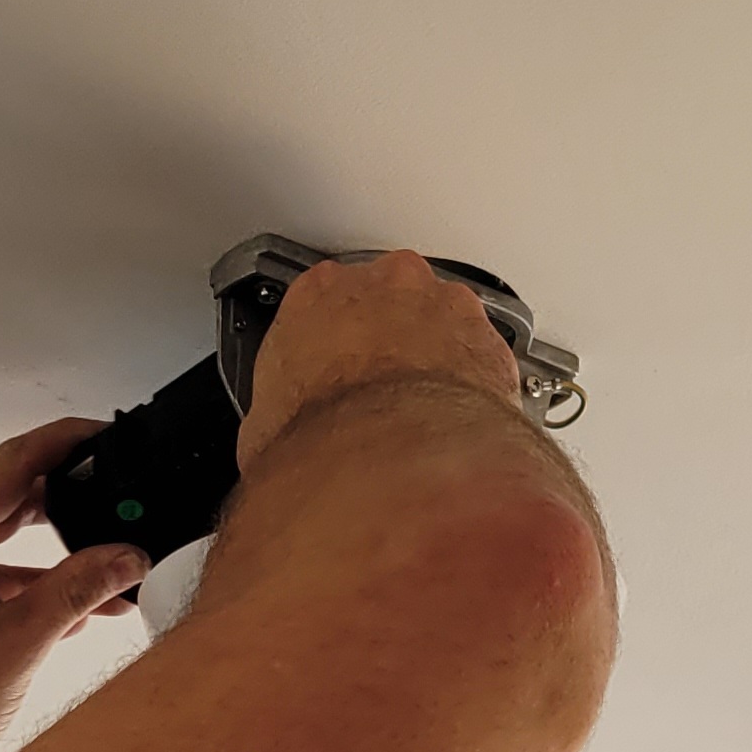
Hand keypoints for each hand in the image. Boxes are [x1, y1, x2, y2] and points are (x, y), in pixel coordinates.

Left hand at [0, 420, 149, 751]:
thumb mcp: (23, 643)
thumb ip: (78, 590)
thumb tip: (122, 559)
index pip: (11, 463)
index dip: (63, 442)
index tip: (96, 434)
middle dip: (59, 510)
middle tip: (106, 510)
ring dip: (37, 564)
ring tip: (93, 589)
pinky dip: (4, 589)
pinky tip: (44, 616)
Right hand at [236, 252, 522, 468]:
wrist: (392, 466)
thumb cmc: (327, 441)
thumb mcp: (263, 432)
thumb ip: (275, 414)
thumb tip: (274, 445)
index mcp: (318, 294)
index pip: (317, 301)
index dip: (322, 341)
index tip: (322, 369)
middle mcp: (387, 285)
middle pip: (386, 300)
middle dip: (383, 340)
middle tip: (373, 393)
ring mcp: (444, 308)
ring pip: (440, 322)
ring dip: (431, 358)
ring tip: (416, 416)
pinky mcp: (488, 343)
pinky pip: (481, 358)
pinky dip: (472, 386)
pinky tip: (454, 425)